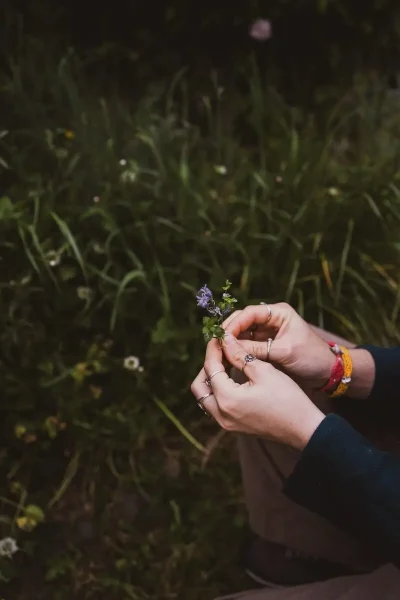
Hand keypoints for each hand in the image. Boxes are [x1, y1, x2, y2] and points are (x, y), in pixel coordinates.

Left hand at [191, 334, 324, 449]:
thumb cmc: (287, 399)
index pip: (210, 368)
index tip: (218, 336)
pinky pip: (216, 406)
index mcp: (227, 399)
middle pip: (199, 385)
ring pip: (206, 397)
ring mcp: (226, 423)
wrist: (303, 428)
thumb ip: (240, 355)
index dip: (213, 349)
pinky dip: (218, 390)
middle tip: (221, 351)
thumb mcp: (263, 371)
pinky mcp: (233, 426)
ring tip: (226, 362)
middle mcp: (221, 414)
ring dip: (211, 379)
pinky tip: (231, 377)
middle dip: (207, 366)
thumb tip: (225, 340)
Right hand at [223, 303, 335, 390]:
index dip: (234, 324)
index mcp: (279, 313)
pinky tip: (229, 358)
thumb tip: (229, 347)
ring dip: (232, 342)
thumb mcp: (284, 352)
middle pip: (243, 321)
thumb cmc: (311, 358)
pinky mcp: (266, 345)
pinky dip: (238, 350)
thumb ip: (257, 349)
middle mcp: (271, 319)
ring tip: (220, 353)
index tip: (222, 337)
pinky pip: (247, 345)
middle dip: (229, 332)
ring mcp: (268, 332)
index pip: (249, 313)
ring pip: (243, 334)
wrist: (327, 373)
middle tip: (216, 345)